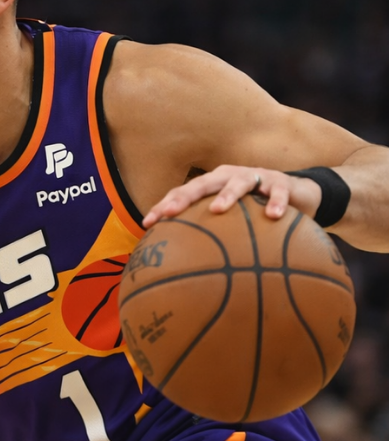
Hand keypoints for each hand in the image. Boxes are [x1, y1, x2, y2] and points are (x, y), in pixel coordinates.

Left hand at [142, 164, 322, 227]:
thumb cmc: (256, 208)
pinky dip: (275, 202)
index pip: (184, 193)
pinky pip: (278, 192)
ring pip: (238, 182)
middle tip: (170, 212)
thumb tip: (187, 269)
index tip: (147, 223)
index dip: (165, 206)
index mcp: (213, 184)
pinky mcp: (281, 182)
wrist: (298, 192)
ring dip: (227, 195)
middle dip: (184, 196)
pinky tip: (273, 216)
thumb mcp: (233, 220)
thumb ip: (213, 236)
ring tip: (217, 209)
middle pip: (202, 184)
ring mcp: (255, 176)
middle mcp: (229, 176)